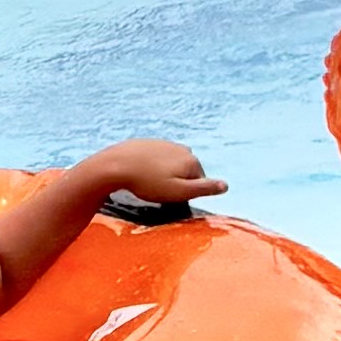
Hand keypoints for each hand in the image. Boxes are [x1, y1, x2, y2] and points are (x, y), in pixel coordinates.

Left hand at [96, 140, 219, 212]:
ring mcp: (163, 143)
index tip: (169, 198)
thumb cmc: (147, 182)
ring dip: (163, 174)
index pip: (198, 182)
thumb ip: (204, 188)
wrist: (114, 165)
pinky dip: (150, 166)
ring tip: (147, 183)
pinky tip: (139, 174)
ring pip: (169, 164)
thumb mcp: (178, 191)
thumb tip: (226, 186)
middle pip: (184, 172)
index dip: (185, 193)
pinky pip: (154, 158)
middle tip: (157, 192)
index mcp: (191, 159)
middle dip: (175, 182)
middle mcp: (180, 148)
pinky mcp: (146, 142)